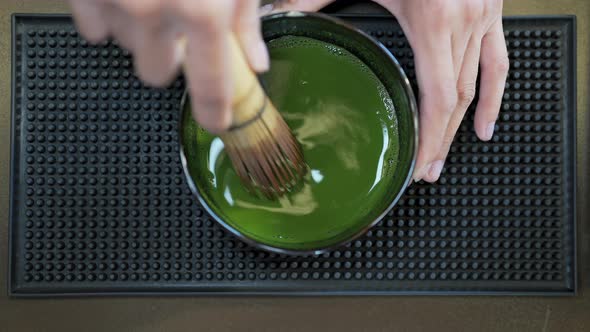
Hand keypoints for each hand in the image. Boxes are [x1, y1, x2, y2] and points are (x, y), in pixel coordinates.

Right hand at [68, 0, 268, 133]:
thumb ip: (246, 19)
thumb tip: (254, 59)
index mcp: (203, 11)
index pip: (211, 88)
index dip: (215, 113)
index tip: (217, 123)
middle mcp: (154, 13)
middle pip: (159, 75)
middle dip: (173, 59)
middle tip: (182, 31)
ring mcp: (114, 1)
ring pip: (127, 52)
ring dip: (142, 37)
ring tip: (155, 2)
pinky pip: (92, 29)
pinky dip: (111, 20)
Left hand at [268, 0, 508, 182]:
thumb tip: (282, 12)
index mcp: (432, 18)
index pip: (437, 95)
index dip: (431, 135)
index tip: (419, 163)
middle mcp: (464, 22)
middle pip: (456, 100)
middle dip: (439, 141)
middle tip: (424, 172)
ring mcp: (483, 19)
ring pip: (478, 87)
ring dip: (462, 128)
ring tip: (446, 159)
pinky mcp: (491, 13)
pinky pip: (500, 62)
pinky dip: (496, 96)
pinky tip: (487, 123)